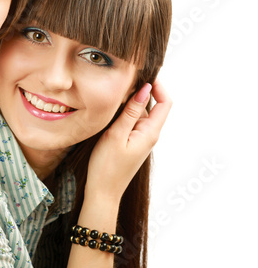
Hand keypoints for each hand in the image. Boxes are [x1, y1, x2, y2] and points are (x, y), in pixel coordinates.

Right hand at [85, 80, 171, 201]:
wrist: (103, 192)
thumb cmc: (107, 167)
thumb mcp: (116, 135)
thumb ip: (130, 112)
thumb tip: (144, 89)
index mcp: (150, 132)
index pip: (165, 103)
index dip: (159, 86)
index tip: (144, 75)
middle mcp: (149, 134)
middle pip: (152, 106)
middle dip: (140, 91)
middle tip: (121, 82)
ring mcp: (140, 139)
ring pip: (140, 113)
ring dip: (129, 102)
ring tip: (112, 96)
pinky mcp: (131, 143)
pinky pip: (132, 122)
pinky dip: (124, 113)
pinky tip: (110, 112)